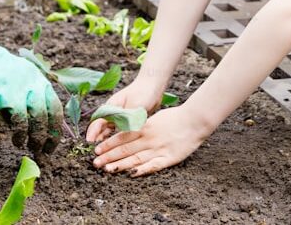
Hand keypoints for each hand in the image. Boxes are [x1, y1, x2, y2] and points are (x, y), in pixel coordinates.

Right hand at [0, 12, 62, 160]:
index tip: (53, 141)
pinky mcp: (8, 95)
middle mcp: (35, 82)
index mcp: (38, 77)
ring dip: (38, 137)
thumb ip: (21, 98)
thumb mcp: (13, 81)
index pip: (55, 104)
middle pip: (52, 112)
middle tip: (46, 151)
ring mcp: (23, 88)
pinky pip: (20, 120)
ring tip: (33, 149)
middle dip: (52, 135)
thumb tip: (25, 126)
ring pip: (39, 117)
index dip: (56, 126)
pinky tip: (17, 141)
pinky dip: (21, 134)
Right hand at [85, 80, 164, 143]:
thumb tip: (123, 132)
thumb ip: (128, 119)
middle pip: (100, 126)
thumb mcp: (134, 106)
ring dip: (104, 139)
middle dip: (95, 138)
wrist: (153, 85)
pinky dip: (114, 137)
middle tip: (94, 151)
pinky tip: (115, 147)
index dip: (92, 132)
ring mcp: (119, 115)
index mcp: (111, 106)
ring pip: (108, 129)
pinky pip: (118, 130)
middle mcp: (112, 111)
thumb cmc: (143, 92)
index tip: (89, 142)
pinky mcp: (127, 118)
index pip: (98, 121)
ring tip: (101, 152)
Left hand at [91, 106, 208, 176]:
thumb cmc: (175, 117)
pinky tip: (132, 173)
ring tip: (107, 169)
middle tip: (95, 163)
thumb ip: (140, 125)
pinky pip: (153, 165)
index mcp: (145, 127)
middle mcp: (149, 138)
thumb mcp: (154, 117)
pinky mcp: (169, 158)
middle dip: (109, 156)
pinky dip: (142, 170)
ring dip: (120, 165)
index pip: (122, 137)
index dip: (109, 144)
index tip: (97, 150)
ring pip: (136, 158)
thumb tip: (125, 130)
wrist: (195, 120)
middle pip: (125, 149)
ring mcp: (158, 149)